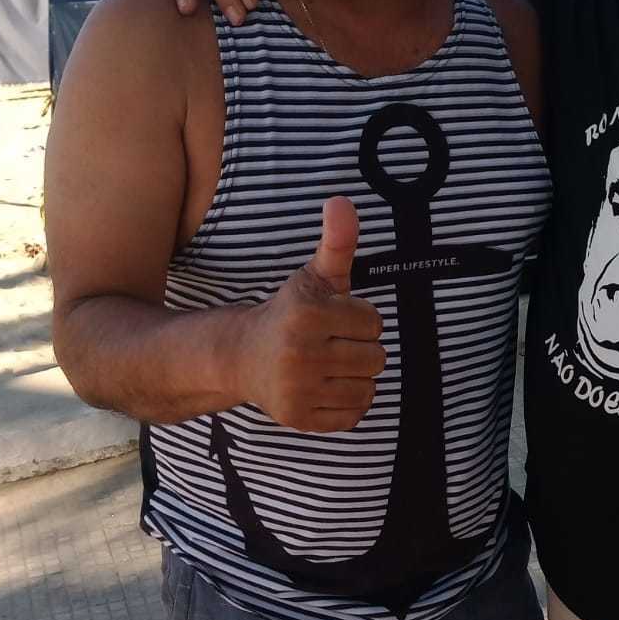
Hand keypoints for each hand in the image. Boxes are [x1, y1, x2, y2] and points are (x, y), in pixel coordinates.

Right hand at [240, 197, 385, 431]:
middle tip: (331, 344)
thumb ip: (337, 241)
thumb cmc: (291, 313)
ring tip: (328, 365)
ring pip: (368, 388)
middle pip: (377, 358)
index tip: (335, 319)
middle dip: (360, 348)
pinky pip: (355, 415)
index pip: (375, 323)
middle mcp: (300, 352)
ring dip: (355, 377)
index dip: (360, 319)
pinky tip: (323, 387)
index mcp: (307, 313)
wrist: (242, 356)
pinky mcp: (299, 418)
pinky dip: (347, 403)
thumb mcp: (314, 276)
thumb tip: (341, 201)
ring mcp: (298, 389)